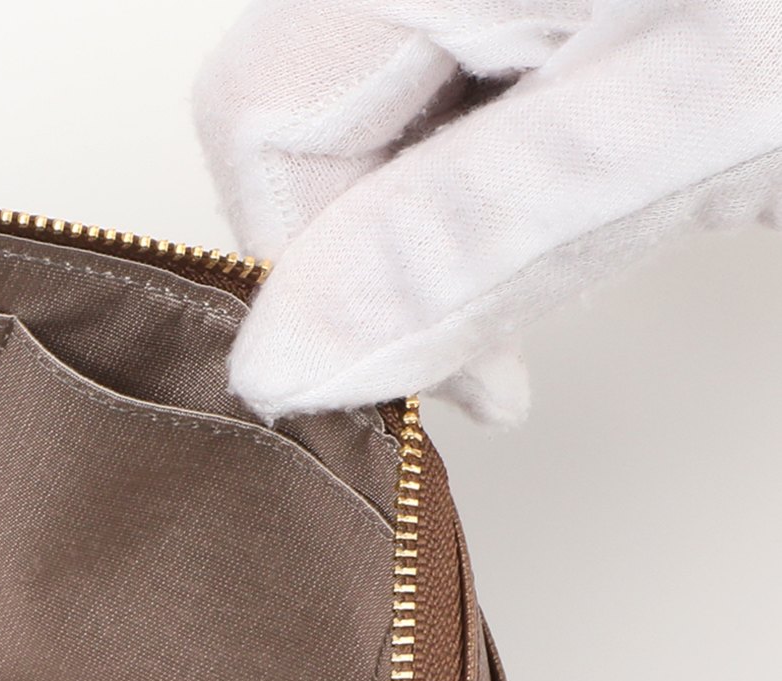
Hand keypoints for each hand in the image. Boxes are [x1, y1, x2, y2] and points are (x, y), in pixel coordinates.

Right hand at [195, 1, 781, 422]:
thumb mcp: (692, 118)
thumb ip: (465, 239)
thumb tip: (290, 357)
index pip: (258, 117)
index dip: (302, 268)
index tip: (418, 375)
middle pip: (319, 124)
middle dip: (392, 258)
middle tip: (500, 352)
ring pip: (399, 129)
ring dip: (460, 234)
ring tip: (584, 258)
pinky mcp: (575, 17)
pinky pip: (487, 108)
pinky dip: (525, 191)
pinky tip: (610, 202)